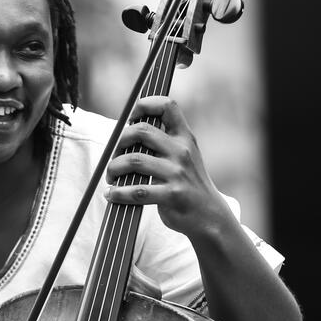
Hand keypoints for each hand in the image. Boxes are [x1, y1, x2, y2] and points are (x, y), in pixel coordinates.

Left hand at [105, 96, 233, 237]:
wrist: (210, 216)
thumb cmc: (187, 183)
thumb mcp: (184, 155)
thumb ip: (163, 142)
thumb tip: (124, 133)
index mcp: (184, 137)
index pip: (167, 106)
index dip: (144, 105)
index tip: (130, 117)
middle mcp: (182, 151)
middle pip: (141, 131)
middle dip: (119, 141)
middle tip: (113, 155)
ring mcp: (177, 173)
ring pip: (134, 160)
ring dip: (114, 168)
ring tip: (111, 176)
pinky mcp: (172, 195)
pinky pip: (137, 191)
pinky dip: (118, 193)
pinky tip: (112, 194)